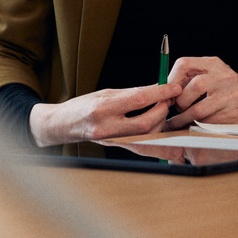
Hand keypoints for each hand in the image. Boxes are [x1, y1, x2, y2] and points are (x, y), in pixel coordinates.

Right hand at [28, 83, 180, 146]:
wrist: (64, 125)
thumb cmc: (83, 106)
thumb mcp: (105, 93)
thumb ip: (132, 93)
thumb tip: (158, 88)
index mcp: (102, 107)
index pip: (137, 99)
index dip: (159, 93)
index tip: (173, 87)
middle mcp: (106, 126)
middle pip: (145, 122)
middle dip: (162, 110)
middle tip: (168, 101)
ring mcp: (111, 140)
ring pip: (146, 137)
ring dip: (161, 124)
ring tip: (162, 113)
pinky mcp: (116, 148)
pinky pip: (142, 150)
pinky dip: (158, 146)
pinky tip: (170, 144)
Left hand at [163, 56, 237, 127]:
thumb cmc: (223, 85)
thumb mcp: (209, 73)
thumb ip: (188, 78)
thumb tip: (161, 89)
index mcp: (212, 64)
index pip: (185, 64)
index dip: (171, 79)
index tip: (167, 91)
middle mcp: (223, 76)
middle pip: (194, 86)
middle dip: (180, 101)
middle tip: (177, 107)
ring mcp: (230, 95)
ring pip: (199, 109)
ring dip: (184, 118)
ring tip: (178, 120)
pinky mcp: (232, 113)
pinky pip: (207, 122)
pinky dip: (196, 124)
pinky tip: (193, 124)